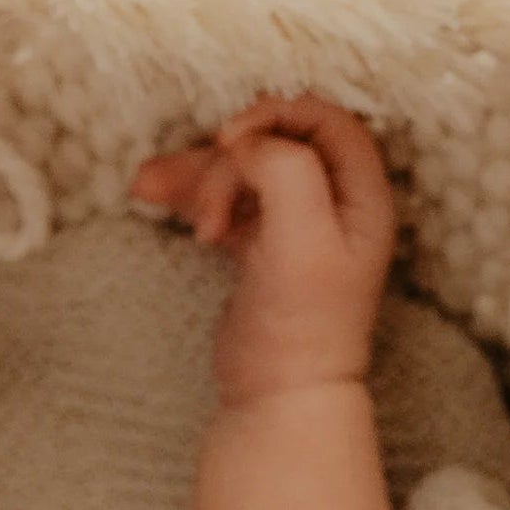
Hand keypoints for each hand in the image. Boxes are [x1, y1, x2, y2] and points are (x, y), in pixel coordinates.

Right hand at [132, 95, 398, 404]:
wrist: (277, 395)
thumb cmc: (302, 323)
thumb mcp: (304, 236)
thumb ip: (285, 171)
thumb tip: (248, 143)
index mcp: (362, 195)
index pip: (326, 121)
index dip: (278, 114)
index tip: (233, 139)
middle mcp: (334, 203)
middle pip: (275, 143)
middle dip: (227, 157)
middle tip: (205, 196)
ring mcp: (294, 223)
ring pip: (241, 170)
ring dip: (194, 173)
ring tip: (147, 187)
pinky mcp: (259, 245)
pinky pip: (222, 199)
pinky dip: (189, 194)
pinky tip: (152, 197)